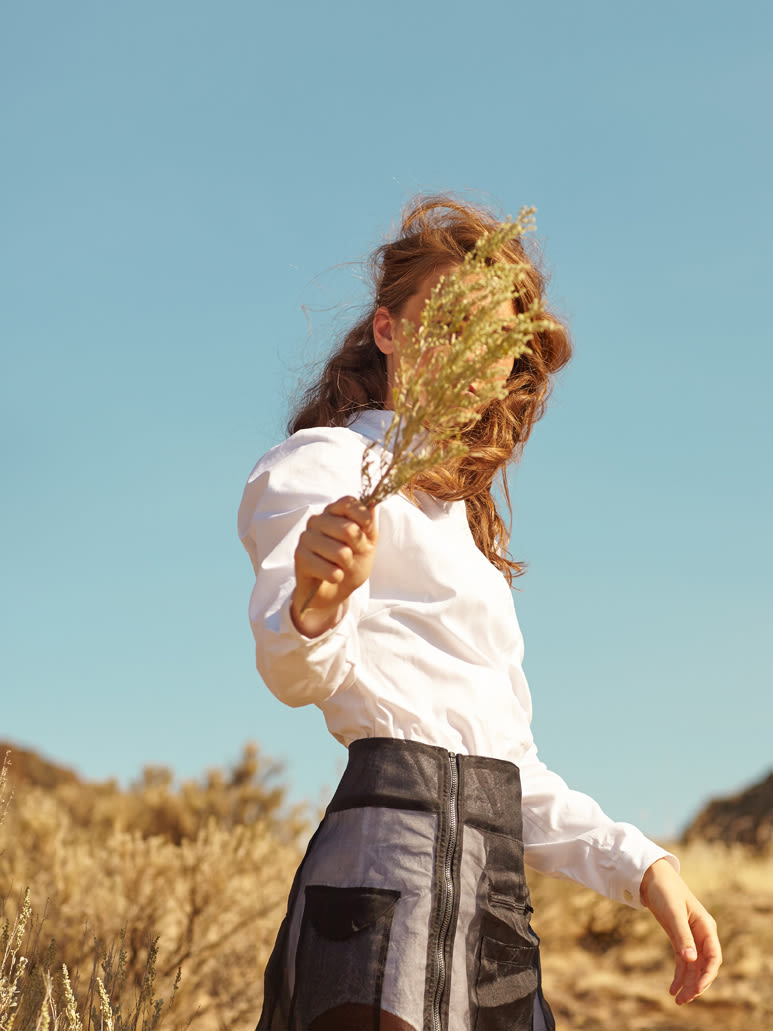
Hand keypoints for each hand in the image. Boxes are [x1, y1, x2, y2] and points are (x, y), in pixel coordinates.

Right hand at [291, 496, 376, 637]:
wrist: (334, 590)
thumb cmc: (351, 563)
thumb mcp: (368, 543)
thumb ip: (369, 523)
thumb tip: (373, 503)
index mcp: (333, 512)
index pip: (349, 503)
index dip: (364, 520)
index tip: (366, 532)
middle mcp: (317, 520)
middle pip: (349, 530)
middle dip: (358, 549)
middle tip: (352, 556)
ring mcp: (306, 537)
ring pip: (341, 552)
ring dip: (347, 565)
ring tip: (340, 566)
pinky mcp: (300, 557)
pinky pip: (330, 569)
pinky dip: (337, 577)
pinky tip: (331, 576)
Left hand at [640, 857, 721, 1004]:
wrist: (650, 876)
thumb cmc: (664, 890)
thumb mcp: (673, 912)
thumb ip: (682, 935)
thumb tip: (691, 960)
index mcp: (706, 926)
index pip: (713, 957)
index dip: (708, 975)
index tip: (697, 989)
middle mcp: (701, 934)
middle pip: (704, 966)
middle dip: (696, 984)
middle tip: (683, 1000)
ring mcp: (690, 938)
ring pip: (693, 967)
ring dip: (687, 984)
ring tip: (677, 1000)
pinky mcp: (678, 938)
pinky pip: (683, 962)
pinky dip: (679, 976)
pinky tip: (672, 989)